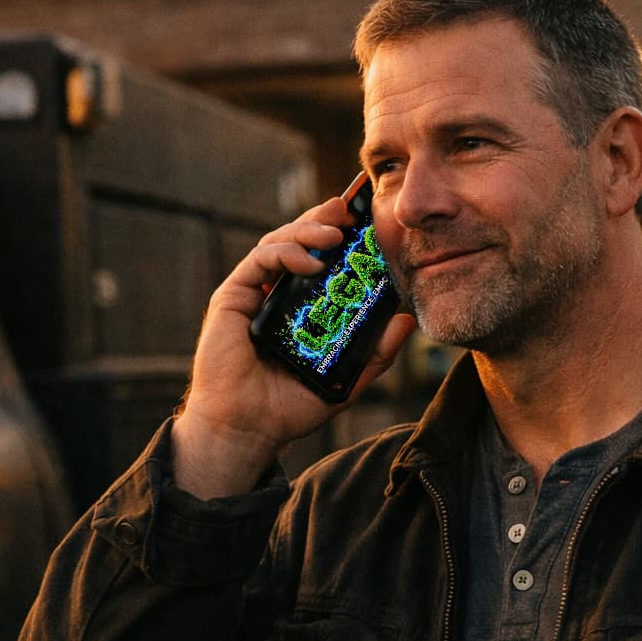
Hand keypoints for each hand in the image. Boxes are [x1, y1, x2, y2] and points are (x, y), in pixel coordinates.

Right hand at [172, 195, 414, 498]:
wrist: (248, 429)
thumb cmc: (290, 406)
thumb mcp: (347, 377)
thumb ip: (376, 351)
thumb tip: (408, 320)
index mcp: (300, 307)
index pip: (322, 260)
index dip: (341, 237)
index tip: (366, 222)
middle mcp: (276, 294)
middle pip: (301, 242)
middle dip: (326, 220)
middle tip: (352, 211)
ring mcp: (254, 293)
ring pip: (280, 242)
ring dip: (309, 229)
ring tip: (336, 233)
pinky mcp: (233, 296)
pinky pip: (261, 260)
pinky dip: (287, 252)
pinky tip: (312, 260)